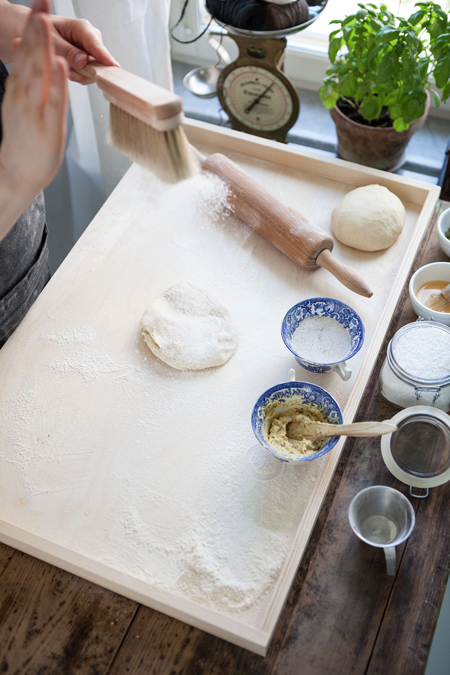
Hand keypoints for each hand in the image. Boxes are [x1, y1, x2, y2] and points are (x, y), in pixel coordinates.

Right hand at [0, 0, 67, 206]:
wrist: (15, 173)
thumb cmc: (24, 140)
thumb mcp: (21, 102)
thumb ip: (24, 77)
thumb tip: (25, 51)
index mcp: (20, 86)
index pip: (27, 49)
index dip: (34, 25)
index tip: (41, 1)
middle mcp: (24, 93)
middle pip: (30, 53)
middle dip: (36, 25)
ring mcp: (34, 108)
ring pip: (39, 72)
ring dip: (43, 46)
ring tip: (45, 22)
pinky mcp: (48, 125)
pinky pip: (54, 100)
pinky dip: (58, 82)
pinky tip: (62, 66)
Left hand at [48, 14, 119, 84]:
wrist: (37, 32)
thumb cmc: (42, 31)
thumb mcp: (50, 41)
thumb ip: (66, 51)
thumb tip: (83, 61)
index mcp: (82, 28)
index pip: (97, 45)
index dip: (106, 58)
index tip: (115, 67)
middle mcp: (91, 39)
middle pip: (100, 61)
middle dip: (85, 71)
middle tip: (70, 71)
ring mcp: (92, 51)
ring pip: (95, 70)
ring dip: (80, 74)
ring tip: (66, 68)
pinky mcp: (91, 60)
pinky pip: (90, 74)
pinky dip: (79, 75)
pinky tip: (69, 69)